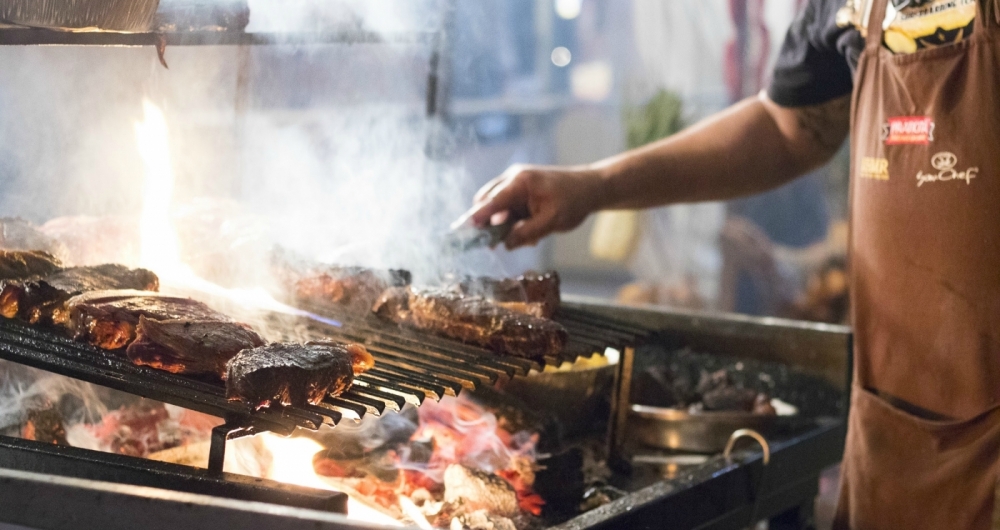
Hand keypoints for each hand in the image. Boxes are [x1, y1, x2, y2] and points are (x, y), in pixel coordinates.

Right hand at [455, 164, 605, 248]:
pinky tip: (530, 231)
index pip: (492, 201)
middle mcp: (513, 179)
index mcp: (520, 182)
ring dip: (502, 225)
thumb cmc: (573, 201)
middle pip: (487, 202)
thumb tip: (504, 244)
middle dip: (487, 224)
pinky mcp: (519, 191)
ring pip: (495, 207)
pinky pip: (506, 208)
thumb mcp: (551, 222)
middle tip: (493, 244)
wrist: (590, 188)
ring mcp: (515, 183)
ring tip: (527, 237)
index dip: (477, 216)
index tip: (462, 228)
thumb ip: (527, 233)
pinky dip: (511, 221)